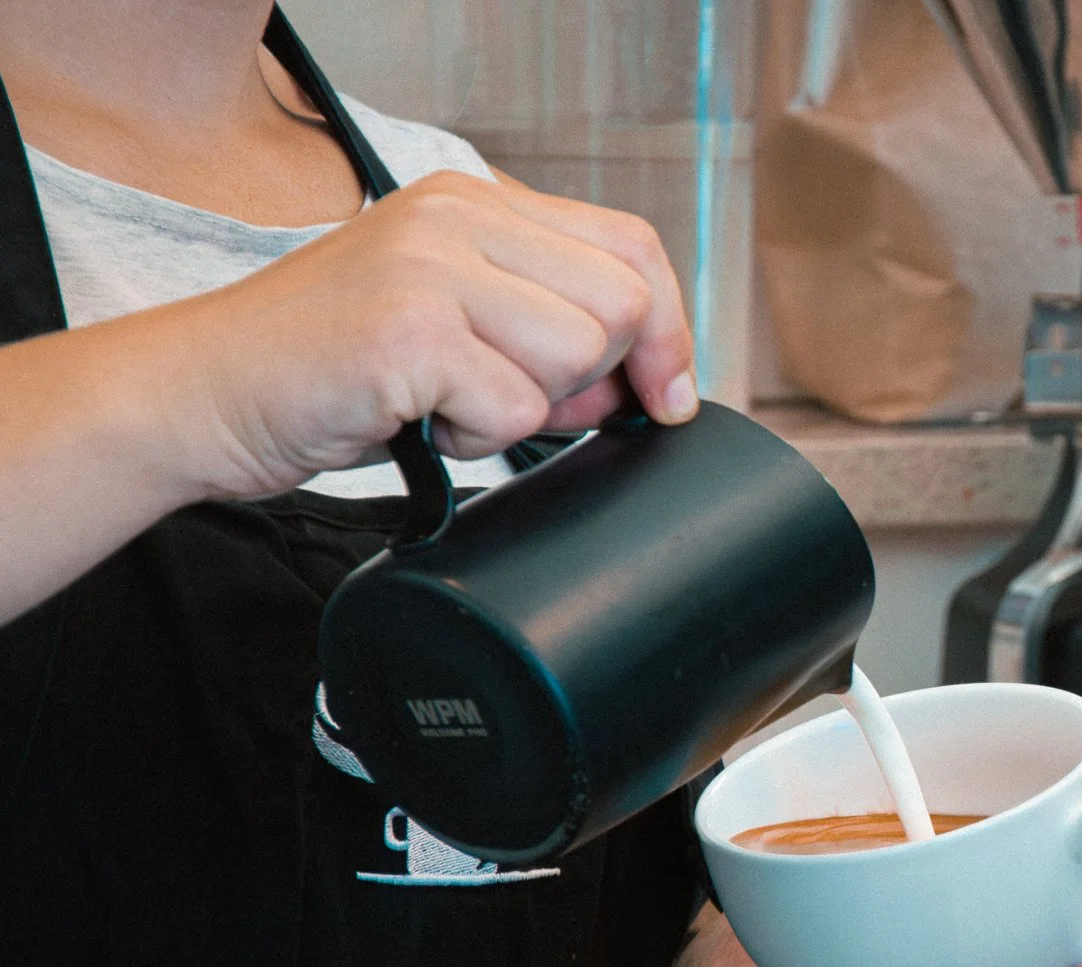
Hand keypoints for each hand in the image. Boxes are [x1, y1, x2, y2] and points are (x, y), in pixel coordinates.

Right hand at [170, 170, 695, 498]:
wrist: (201, 395)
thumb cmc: (328, 372)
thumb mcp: (456, 329)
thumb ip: (548, 333)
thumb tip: (650, 380)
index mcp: (475, 202)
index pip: (632, 247)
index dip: (670, 330)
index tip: (669, 393)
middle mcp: (457, 216)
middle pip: (620, 304)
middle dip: (590, 377)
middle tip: (507, 395)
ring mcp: (431, 266)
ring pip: (576, 355)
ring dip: (524, 409)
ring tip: (446, 401)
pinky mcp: (409, 329)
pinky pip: (515, 408)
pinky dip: (475, 437)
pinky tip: (416, 419)